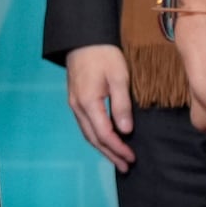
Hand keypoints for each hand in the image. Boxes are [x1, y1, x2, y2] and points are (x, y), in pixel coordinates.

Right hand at [65, 44, 135, 170]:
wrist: (83, 39)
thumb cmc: (104, 56)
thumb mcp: (119, 78)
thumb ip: (121, 105)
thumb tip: (125, 130)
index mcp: (88, 103)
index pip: (103, 134)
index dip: (118, 148)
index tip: (132, 158)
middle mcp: (77, 107)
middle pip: (93, 138)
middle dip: (110, 154)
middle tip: (125, 167)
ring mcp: (74, 104)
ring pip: (87, 133)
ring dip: (102, 148)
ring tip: (117, 158)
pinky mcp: (75, 100)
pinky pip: (85, 125)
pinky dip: (96, 136)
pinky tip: (105, 140)